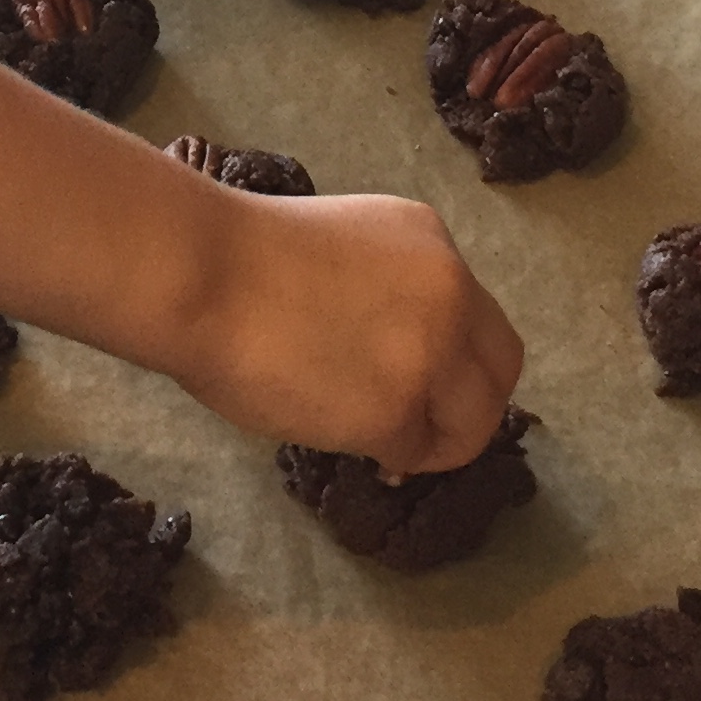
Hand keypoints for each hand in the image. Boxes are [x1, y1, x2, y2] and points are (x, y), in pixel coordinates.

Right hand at [163, 191, 523, 477]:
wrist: (201, 274)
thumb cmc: (236, 258)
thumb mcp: (341, 246)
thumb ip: (387, 289)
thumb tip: (389, 349)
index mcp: (431, 243)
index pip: (478, 317)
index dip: (459, 361)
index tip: (429, 386)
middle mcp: (451, 292)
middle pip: (499, 371)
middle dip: (469, 408)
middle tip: (426, 432)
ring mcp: (432, 352)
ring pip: (469, 422)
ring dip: (432, 440)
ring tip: (382, 446)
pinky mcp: (399, 409)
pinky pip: (413, 450)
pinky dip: (389, 458)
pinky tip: (356, 450)